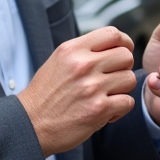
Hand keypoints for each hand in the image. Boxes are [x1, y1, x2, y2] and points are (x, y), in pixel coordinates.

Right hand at [17, 27, 137, 156]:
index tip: (123, 51)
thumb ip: (84, 51)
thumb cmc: (45, 94)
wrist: (30, 125)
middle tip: (113, 78)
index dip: (124, 43)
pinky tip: (106, 112)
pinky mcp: (99, 110)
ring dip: (122, 89)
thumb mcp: (59, 61)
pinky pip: (127, 102)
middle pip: (126, 56)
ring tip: (107, 96)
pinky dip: (120, 108)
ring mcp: (92, 87)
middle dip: (124, 68)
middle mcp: (83, 65)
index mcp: (73, 50)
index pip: (112, 33)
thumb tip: (114, 45)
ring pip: (130, 79)